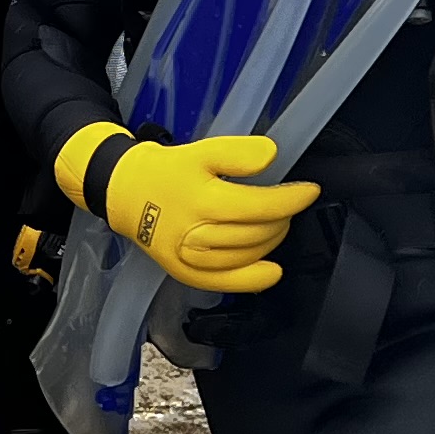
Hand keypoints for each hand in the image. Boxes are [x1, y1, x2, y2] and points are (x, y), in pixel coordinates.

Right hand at [60, 125, 319, 295]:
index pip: (257, 205)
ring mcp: (187, 257)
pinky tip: (272, 272)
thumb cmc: (166, 171)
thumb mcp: (199, 151)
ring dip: (270, 243)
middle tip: (288, 205)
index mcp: (198, 198)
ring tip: (278, 226)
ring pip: (243, 257)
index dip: (290, 199)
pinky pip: (223, 282)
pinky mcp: (183, 272)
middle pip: (253, 233)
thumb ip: (236, 153)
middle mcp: (193, 232)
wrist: (124, 193)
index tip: (310, 190)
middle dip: (281, 219)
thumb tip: (272, 156)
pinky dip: (251, 279)